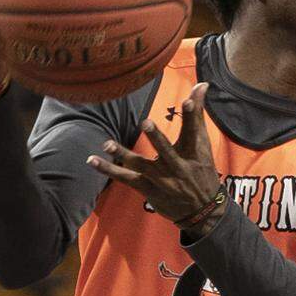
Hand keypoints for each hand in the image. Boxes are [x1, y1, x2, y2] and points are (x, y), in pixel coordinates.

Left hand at [87, 83, 223, 228]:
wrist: (202, 211)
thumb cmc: (202, 171)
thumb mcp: (203, 144)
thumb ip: (197, 114)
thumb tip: (201, 84)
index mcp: (193, 153)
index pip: (193, 131)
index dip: (192, 116)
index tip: (188, 101)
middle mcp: (177, 167)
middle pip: (167, 150)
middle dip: (157, 138)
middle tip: (146, 122)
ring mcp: (161, 180)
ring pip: (140, 165)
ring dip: (123, 155)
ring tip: (107, 144)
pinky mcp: (148, 189)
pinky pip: (126, 179)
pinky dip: (109, 170)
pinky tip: (92, 160)